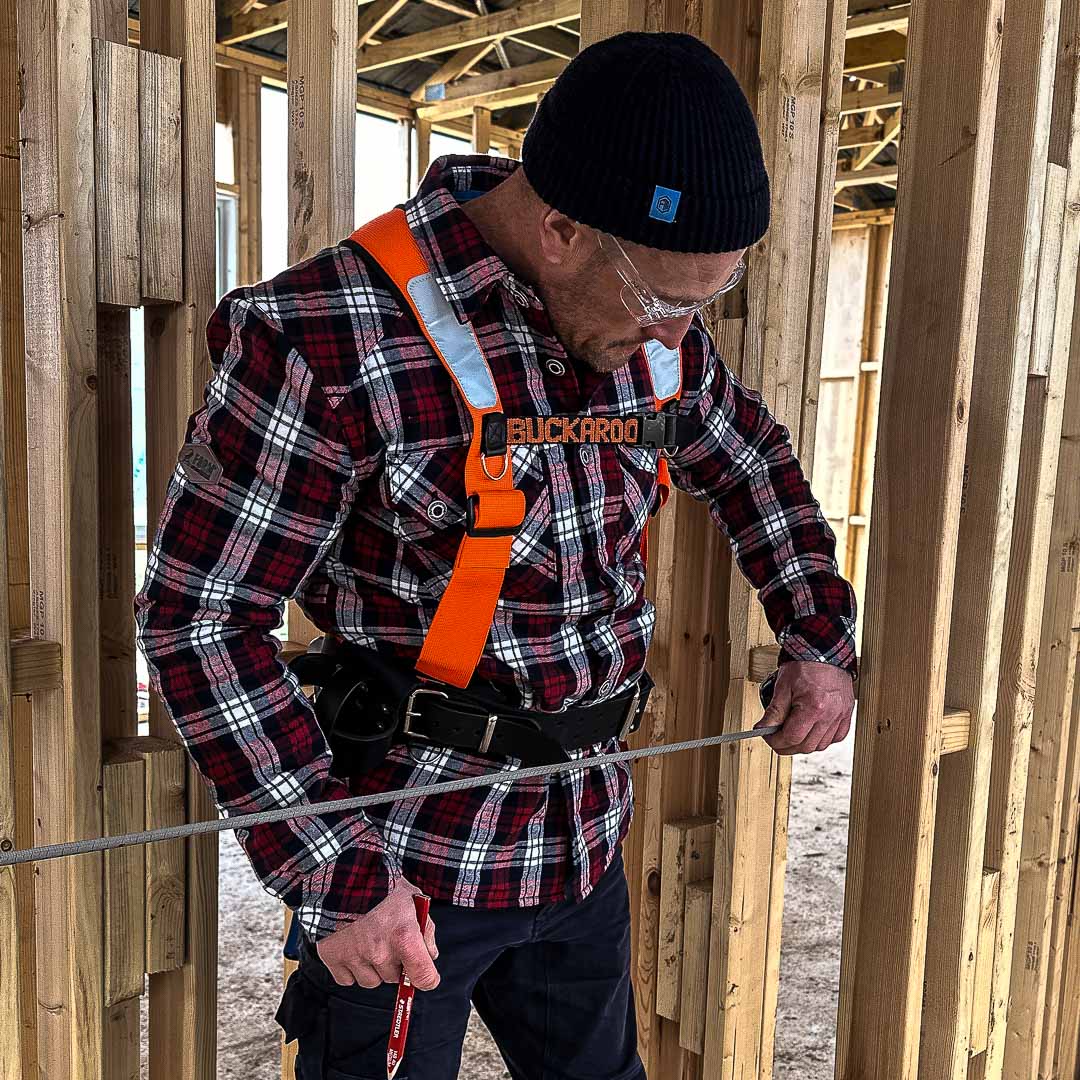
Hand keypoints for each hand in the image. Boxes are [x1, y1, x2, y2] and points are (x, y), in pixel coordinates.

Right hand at [316, 877, 439, 990]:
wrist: (341, 873)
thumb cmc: (380, 883)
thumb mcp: (412, 897)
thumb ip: (425, 928)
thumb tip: (430, 955)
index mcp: (404, 936)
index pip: (423, 976)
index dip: (427, 978)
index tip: (426, 975)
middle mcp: (380, 952)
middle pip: (394, 977)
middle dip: (394, 962)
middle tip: (387, 937)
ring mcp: (355, 958)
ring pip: (371, 981)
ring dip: (372, 967)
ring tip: (368, 940)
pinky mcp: (333, 959)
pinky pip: (347, 980)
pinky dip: (350, 968)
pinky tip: (351, 947)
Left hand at [753, 661, 854, 755]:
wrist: (824, 652)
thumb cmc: (804, 665)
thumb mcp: (783, 686)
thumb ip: (774, 712)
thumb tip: (763, 729)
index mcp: (814, 707)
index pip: (792, 737)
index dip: (775, 741)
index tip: (767, 736)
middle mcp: (831, 715)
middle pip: (806, 746)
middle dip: (787, 746)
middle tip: (775, 737)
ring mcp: (841, 716)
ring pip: (821, 745)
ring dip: (804, 744)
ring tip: (792, 733)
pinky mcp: (847, 714)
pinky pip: (835, 738)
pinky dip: (822, 739)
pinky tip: (811, 732)